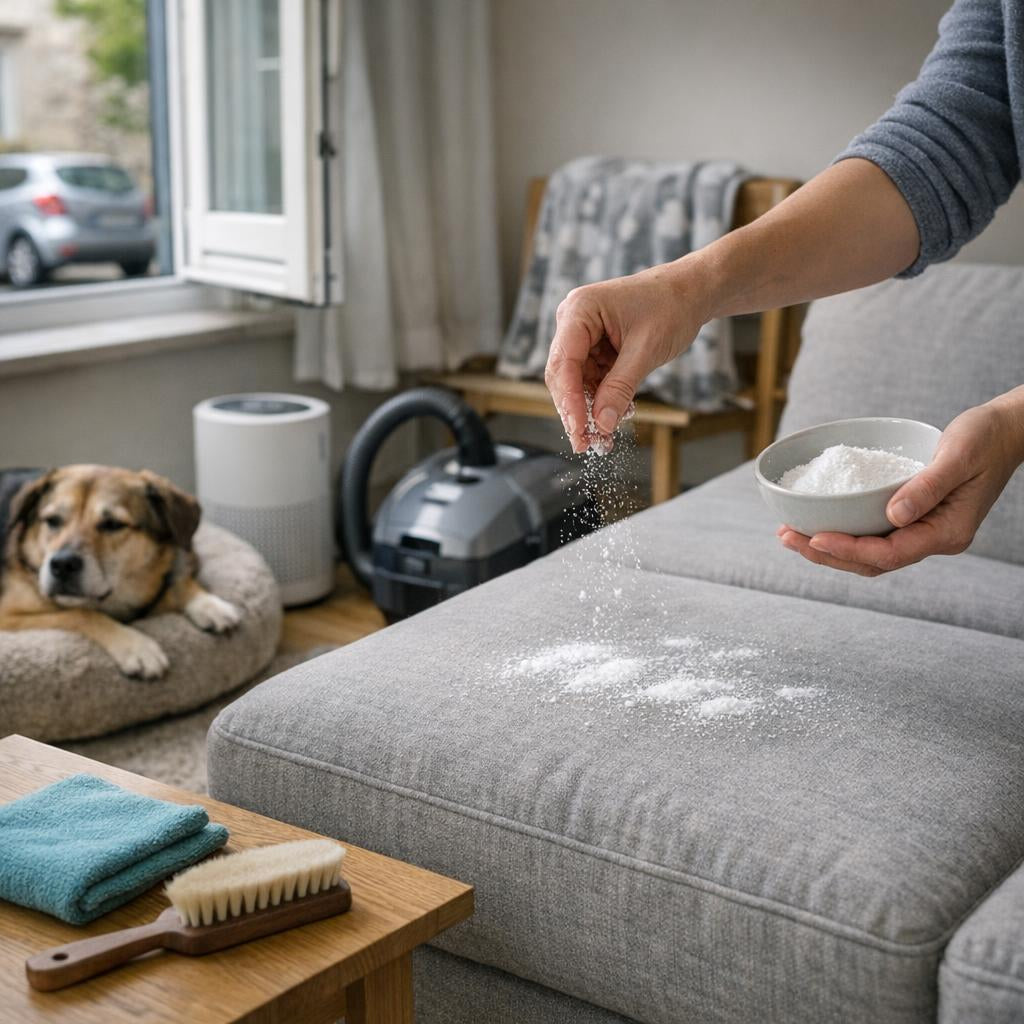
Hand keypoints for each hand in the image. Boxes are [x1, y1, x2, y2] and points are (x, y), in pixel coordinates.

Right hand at [544, 259, 708, 452]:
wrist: (690, 292)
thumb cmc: (671, 307)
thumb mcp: (646, 351)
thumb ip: (620, 388)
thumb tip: (602, 424)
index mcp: (579, 310)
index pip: (564, 363)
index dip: (570, 402)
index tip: (580, 432)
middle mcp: (573, 321)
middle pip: (563, 375)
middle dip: (576, 411)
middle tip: (586, 444)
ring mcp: (582, 334)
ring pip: (576, 382)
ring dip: (590, 410)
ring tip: (605, 438)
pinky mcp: (594, 346)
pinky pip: (591, 378)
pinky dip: (602, 399)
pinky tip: (616, 415)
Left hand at [779, 392, 1023, 575]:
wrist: (1005, 432)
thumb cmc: (986, 439)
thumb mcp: (958, 456)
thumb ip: (928, 486)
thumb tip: (893, 514)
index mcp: (948, 533)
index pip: (889, 553)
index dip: (849, 549)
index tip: (815, 537)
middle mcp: (934, 539)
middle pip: (872, 562)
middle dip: (827, 553)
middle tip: (786, 538)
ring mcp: (923, 532)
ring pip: (869, 553)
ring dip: (829, 548)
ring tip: (790, 534)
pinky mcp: (914, 519)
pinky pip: (874, 535)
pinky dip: (844, 533)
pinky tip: (816, 521)